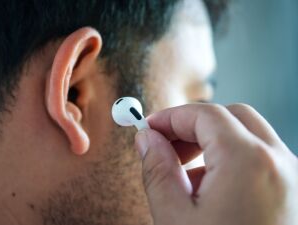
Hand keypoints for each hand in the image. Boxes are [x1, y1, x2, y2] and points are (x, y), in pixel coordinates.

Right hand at [135, 103, 297, 224]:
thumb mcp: (174, 218)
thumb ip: (158, 169)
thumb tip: (148, 140)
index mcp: (249, 162)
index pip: (205, 115)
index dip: (171, 117)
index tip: (149, 128)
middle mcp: (280, 163)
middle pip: (232, 117)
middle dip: (194, 125)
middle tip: (166, 144)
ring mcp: (294, 180)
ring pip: (249, 137)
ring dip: (213, 143)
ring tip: (186, 174)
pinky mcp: (295, 196)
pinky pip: (262, 161)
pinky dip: (233, 161)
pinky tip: (212, 192)